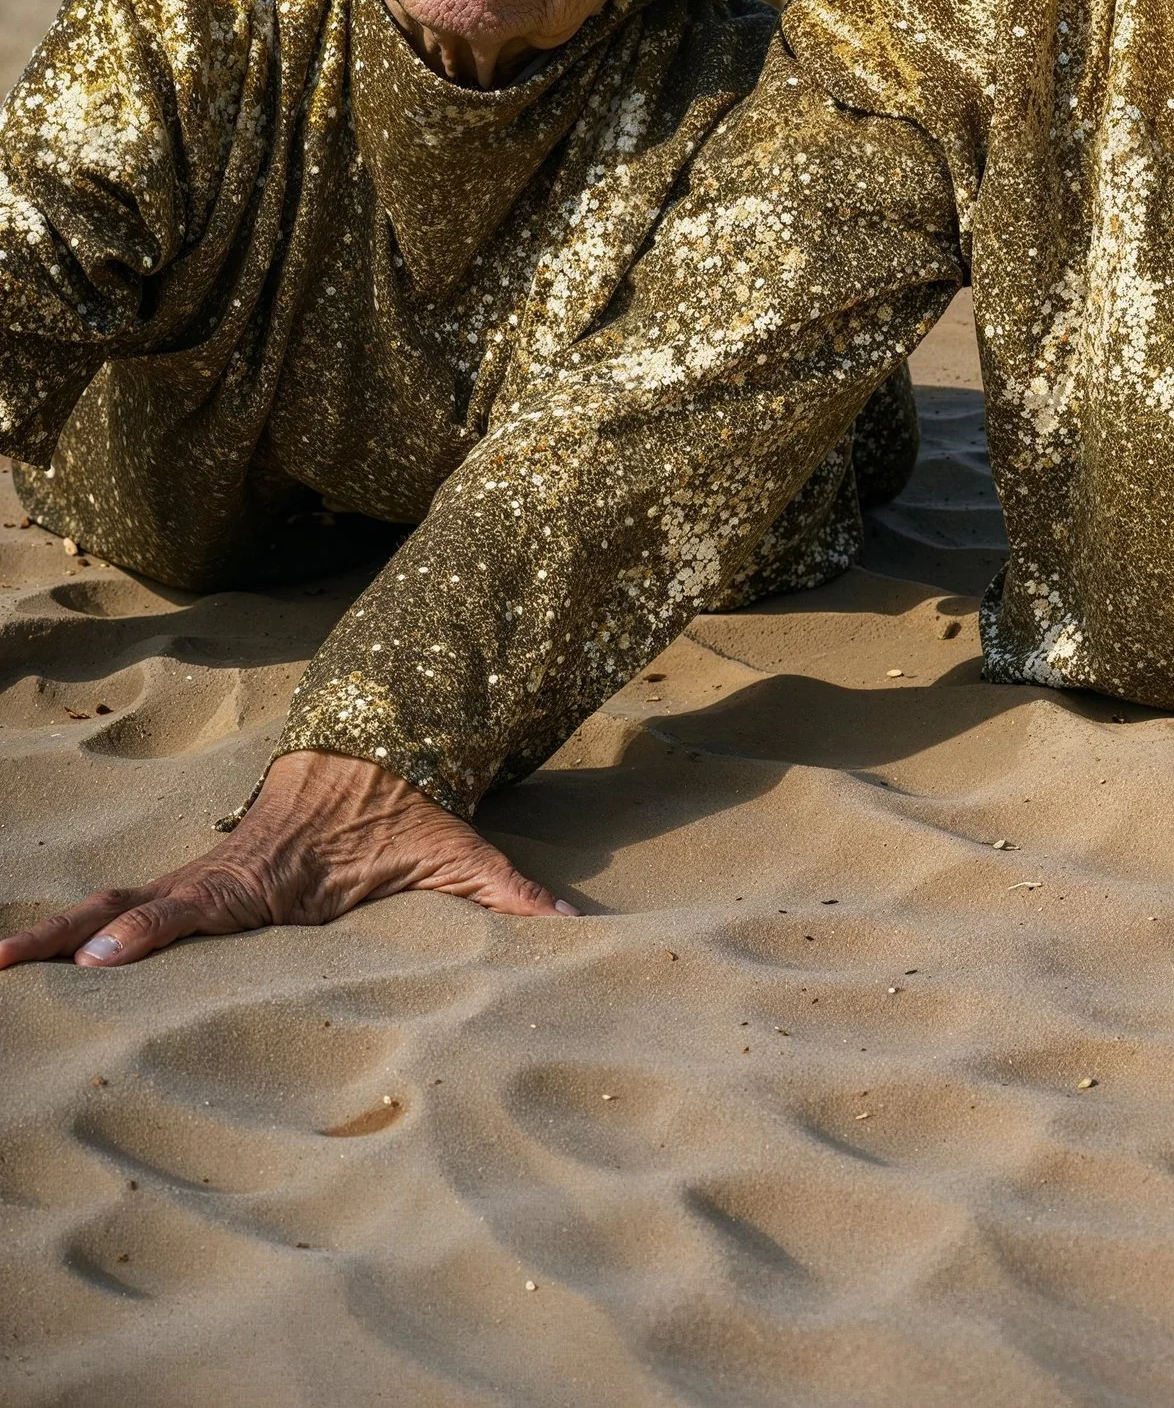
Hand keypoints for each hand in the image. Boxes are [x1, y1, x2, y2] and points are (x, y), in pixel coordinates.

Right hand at [0, 750, 572, 969]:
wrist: (373, 751)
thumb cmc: (410, 813)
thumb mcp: (457, 848)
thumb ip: (509, 891)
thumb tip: (574, 925)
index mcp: (272, 878)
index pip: (203, 905)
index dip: (155, 930)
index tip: (102, 959)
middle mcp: (225, 875)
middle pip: (136, 905)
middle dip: (72, 935)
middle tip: (2, 965)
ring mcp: (202, 875)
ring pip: (118, 901)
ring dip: (57, 933)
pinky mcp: (195, 881)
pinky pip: (126, 903)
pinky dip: (77, 928)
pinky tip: (28, 960)